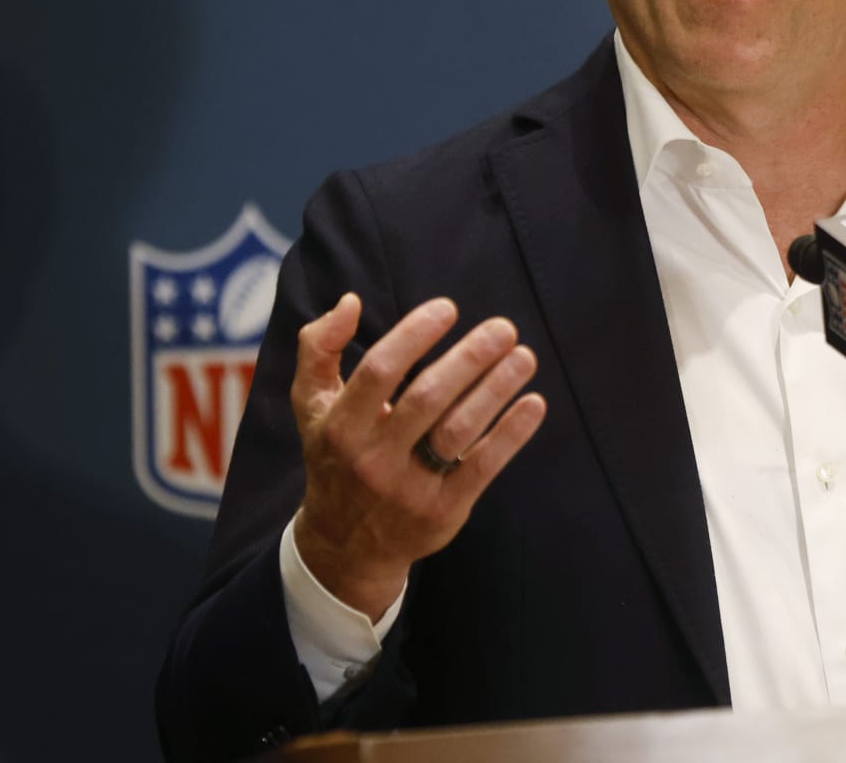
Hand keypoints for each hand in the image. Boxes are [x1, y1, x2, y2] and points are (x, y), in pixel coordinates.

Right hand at [290, 293, 545, 618]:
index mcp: (340, 426)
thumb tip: (350, 301)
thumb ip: (318, 348)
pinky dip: (511, 434)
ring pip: (458, 430)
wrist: (344, 545)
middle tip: (504, 328)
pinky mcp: (441, 511)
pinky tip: (534, 402)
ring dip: (496, 390)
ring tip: (524, 356)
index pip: (379, 370)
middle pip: (427, 397)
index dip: (415, 334)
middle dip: (470, 358)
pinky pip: (481, 467)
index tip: (449, 308)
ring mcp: (408, 488)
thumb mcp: (312, 405)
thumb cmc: (336, 456)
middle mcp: (372, 458)